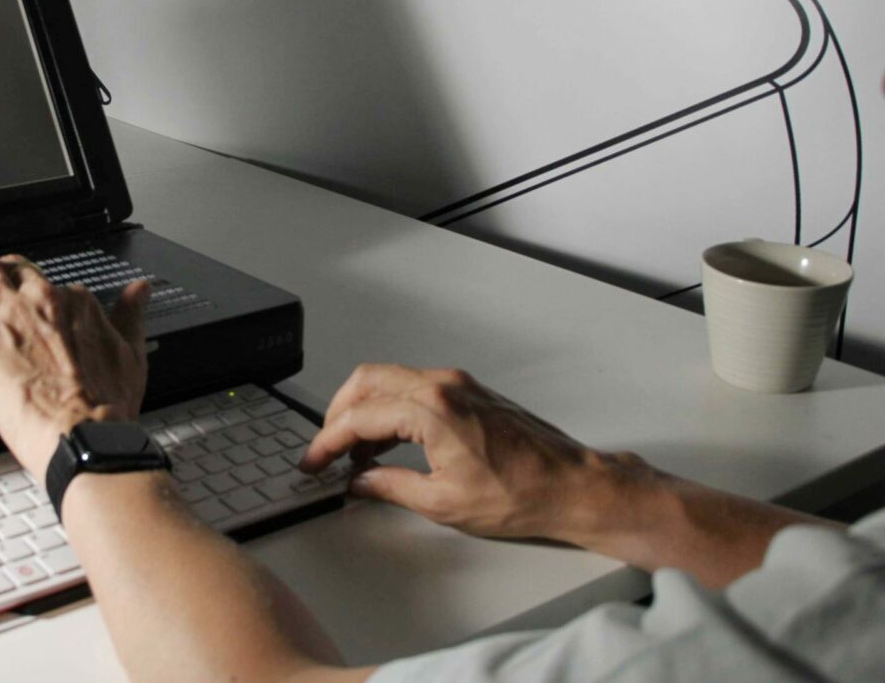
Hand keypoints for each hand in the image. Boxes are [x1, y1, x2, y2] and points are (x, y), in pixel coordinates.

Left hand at [0, 252, 150, 476]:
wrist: (83, 437)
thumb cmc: (106, 407)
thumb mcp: (131, 353)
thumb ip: (131, 316)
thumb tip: (139, 292)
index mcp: (77, 305)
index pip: (59, 288)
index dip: (49, 298)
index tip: (42, 308)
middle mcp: (42, 302)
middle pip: (14, 268)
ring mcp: (8, 318)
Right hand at [299, 364, 662, 547]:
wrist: (571, 486)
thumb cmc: (521, 494)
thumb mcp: (442, 502)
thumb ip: (390, 487)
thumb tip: (360, 483)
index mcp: (431, 410)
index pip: (360, 417)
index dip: (327, 441)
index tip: (313, 462)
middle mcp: (443, 386)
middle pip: (368, 382)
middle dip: (338, 414)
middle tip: (325, 449)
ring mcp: (459, 385)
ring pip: (391, 381)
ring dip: (365, 411)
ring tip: (355, 454)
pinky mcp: (470, 392)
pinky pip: (415, 389)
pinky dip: (392, 409)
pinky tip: (388, 444)